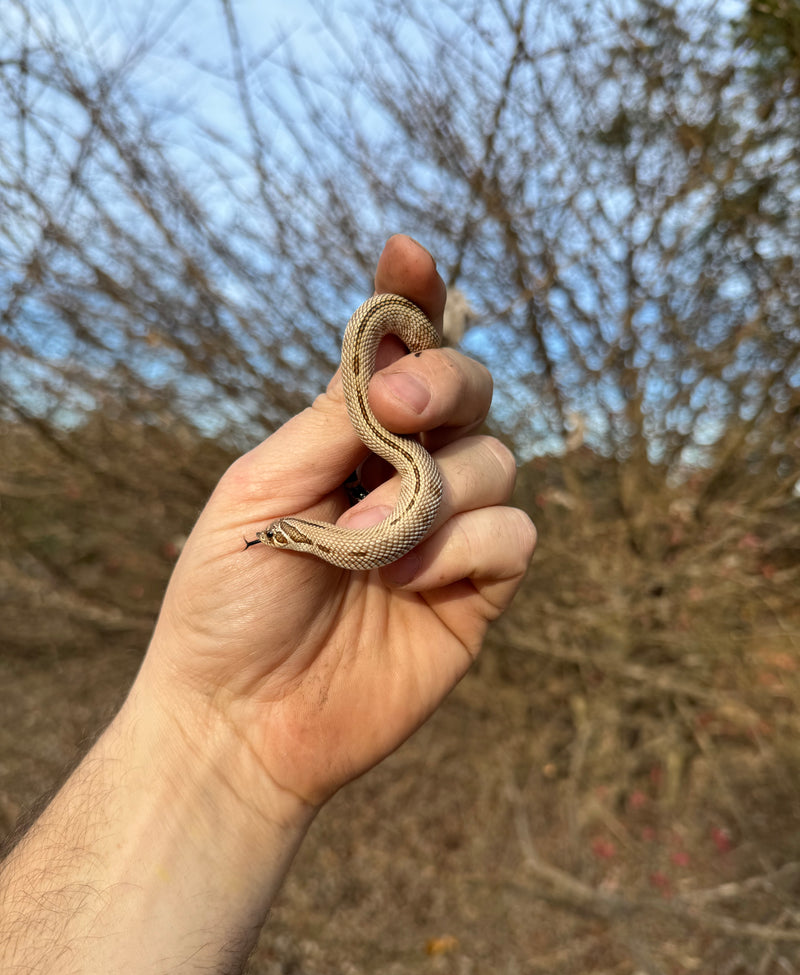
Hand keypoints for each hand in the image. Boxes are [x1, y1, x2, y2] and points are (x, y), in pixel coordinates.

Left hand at [136, 235, 535, 811]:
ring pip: (499, 458)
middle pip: (470, 388)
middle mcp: (406, 475)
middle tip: (399, 407)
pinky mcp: (476, 590)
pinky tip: (412, 582)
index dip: (413, 298)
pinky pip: (513, 535)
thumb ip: (331, 421)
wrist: (241, 719)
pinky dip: (467, 547)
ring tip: (368, 547)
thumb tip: (395, 362)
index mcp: (346, 440)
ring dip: (436, 492)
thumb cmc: (228, 601)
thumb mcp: (260, 490)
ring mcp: (448, 532)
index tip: (405, 250)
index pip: (397, 352)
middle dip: (446, 379)